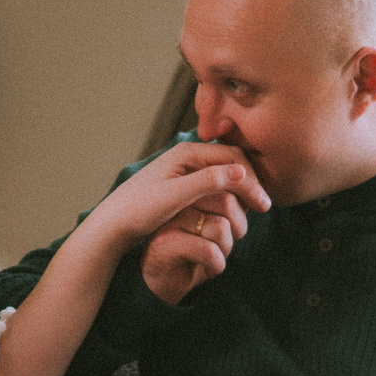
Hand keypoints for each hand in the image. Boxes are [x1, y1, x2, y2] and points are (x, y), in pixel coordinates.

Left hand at [81, 143, 270, 293]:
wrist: (112, 224)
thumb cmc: (138, 210)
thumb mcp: (174, 197)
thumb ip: (207, 182)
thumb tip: (241, 173)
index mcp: (187, 152)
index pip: (233, 157)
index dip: (252, 180)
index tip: (263, 205)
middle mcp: (188, 155)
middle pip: (231, 163)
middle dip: (250, 184)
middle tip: (264, 208)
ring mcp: (185, 168)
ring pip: (223, 174)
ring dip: (240, 190)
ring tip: (253, 211)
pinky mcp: (182, 183)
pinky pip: (213, 184)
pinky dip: (227, 195)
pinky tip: (233, 211)